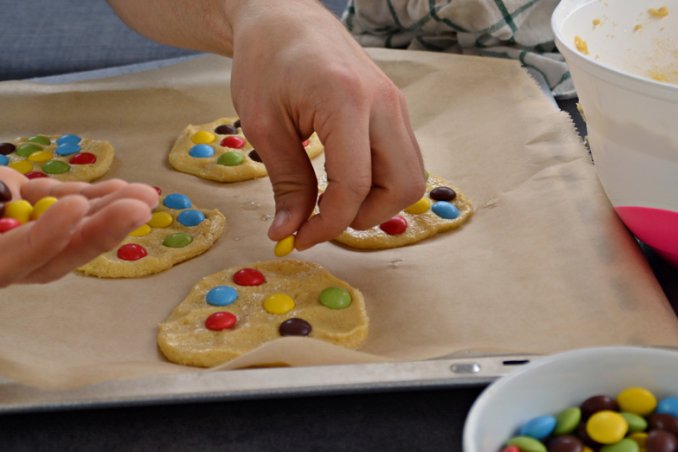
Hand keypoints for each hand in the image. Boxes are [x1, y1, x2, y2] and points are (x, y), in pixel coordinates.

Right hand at [0, 167, 157, 286]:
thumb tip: (11, 196)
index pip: (16, 260)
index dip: (49, 237)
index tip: (74, 206)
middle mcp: (10, 256)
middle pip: (59, 253)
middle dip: (102, 230)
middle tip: (138, 210)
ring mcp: (24, 232)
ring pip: (73, 229)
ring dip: (110, 210)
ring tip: (145, 194)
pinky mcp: (34, 208)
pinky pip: (68, 207)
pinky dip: (94, 198)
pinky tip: (121, 188)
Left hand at [227, 0, 425, 249]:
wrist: (284, 18)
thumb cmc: (265, 62)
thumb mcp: (264, 126)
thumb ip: (285, 183)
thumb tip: (289, 232)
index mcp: (347, 101)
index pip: (355, 184)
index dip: (329, 223)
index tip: (301, 237)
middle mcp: (384, 103)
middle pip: (404, 186)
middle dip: (366, 215)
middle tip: (326, 217)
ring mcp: (396, 104)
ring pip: (411, 175)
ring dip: (377, 200)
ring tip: (333, 199)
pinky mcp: (395, 108)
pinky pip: (402, 158)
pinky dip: (380, 181)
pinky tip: (344, 179)